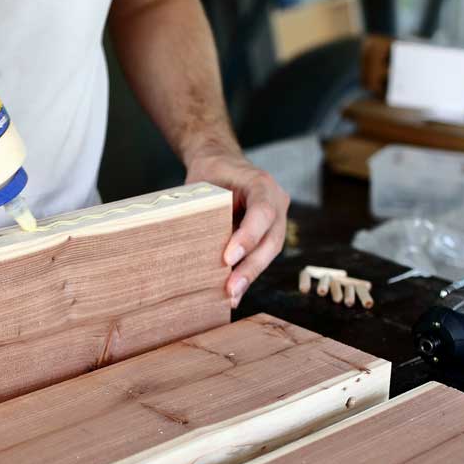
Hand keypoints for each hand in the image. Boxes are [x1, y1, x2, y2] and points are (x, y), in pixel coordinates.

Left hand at [186, 150, 289, 307]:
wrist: (221, 167)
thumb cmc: (211, 176)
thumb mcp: (206, 185)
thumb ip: (205, 210)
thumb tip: (187, 244)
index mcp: (262, 184)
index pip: (262, 212)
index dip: (248, 236)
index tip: (228, 258)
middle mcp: (276, 202)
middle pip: (271, 240)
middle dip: (250, 267)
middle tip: (231, 289)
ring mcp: (276, 221)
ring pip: (269, 253)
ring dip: (249, 276)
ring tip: (231, 296)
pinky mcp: (267, 236)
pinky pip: (260, 256)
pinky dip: (246, 275)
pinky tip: (233, 294)